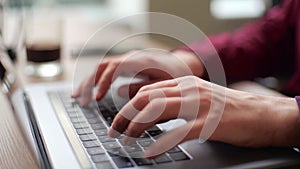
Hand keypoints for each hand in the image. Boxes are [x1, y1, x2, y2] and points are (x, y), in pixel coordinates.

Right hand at [72, 50, 202, 105]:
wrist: (182, 64)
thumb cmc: (175, 75)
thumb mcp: (164, 83)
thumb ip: (142, 87)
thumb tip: (117, 91)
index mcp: (139, 61)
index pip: (114, 67)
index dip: (103, 82)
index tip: (97, 98)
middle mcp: (130, 58)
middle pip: (103, 66)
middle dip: (89, 83)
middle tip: (81, 100)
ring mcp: (127, 60)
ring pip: (101, 67)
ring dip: (89, 81)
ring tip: (78, 96)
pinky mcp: (126, 65)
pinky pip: (107, 70)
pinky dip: (96, 80)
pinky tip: (91, 90)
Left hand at [108, 76, 299, 157]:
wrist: (262, 114)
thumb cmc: (230, 109)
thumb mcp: (199, 99)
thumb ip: (176, 102)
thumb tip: (151, 114)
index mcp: (185, 84)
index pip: (147, 91)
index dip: (128, 106)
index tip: (118, 121)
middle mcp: (189, 90)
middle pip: (146, 99)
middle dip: (126, 115)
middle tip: (115, 131)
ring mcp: (199, 105)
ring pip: (157, 110)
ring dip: (137, 126)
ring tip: (127, 140)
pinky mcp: (209, 123)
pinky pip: (178, 132)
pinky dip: (160, 143)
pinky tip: (150, 152)